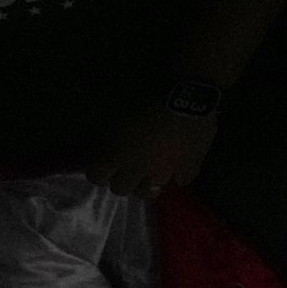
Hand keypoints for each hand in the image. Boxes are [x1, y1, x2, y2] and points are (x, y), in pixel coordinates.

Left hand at [89, 105, 218, 197]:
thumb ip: (110, 136)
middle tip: (126, 170)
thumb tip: (106, 148)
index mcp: (115, 155)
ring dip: (148, 182)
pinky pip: (181, 180)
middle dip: (121, 181)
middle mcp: (136, 170)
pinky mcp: (189, 169)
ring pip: (150, 190)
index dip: (99, 171)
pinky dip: (178, 175)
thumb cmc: (149, 98)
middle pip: (121, 189)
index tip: (102, 165)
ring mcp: (163, 173)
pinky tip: (179, 166)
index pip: (96, 176)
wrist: (189, 97)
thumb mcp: (119, 112)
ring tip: (152, 171)